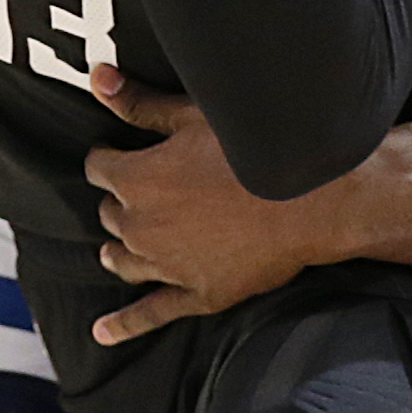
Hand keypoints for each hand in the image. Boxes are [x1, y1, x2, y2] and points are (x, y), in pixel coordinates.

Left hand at [82, 67, 332, 344]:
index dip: (112, 157)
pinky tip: (103, 332)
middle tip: (148, 188)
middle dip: (122, 200)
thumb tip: (98, 80)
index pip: (99, 167)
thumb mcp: (193, 116)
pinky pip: (151, 313)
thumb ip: (139, 103)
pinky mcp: (198, 294)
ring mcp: (167, 266)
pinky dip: (123, 324)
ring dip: (120, 247)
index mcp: (134, 180)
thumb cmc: (255, 151)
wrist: (314, 198)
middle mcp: (140, 227)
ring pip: (122, 259)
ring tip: (121, 244)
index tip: (124, 152)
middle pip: (111, 213)